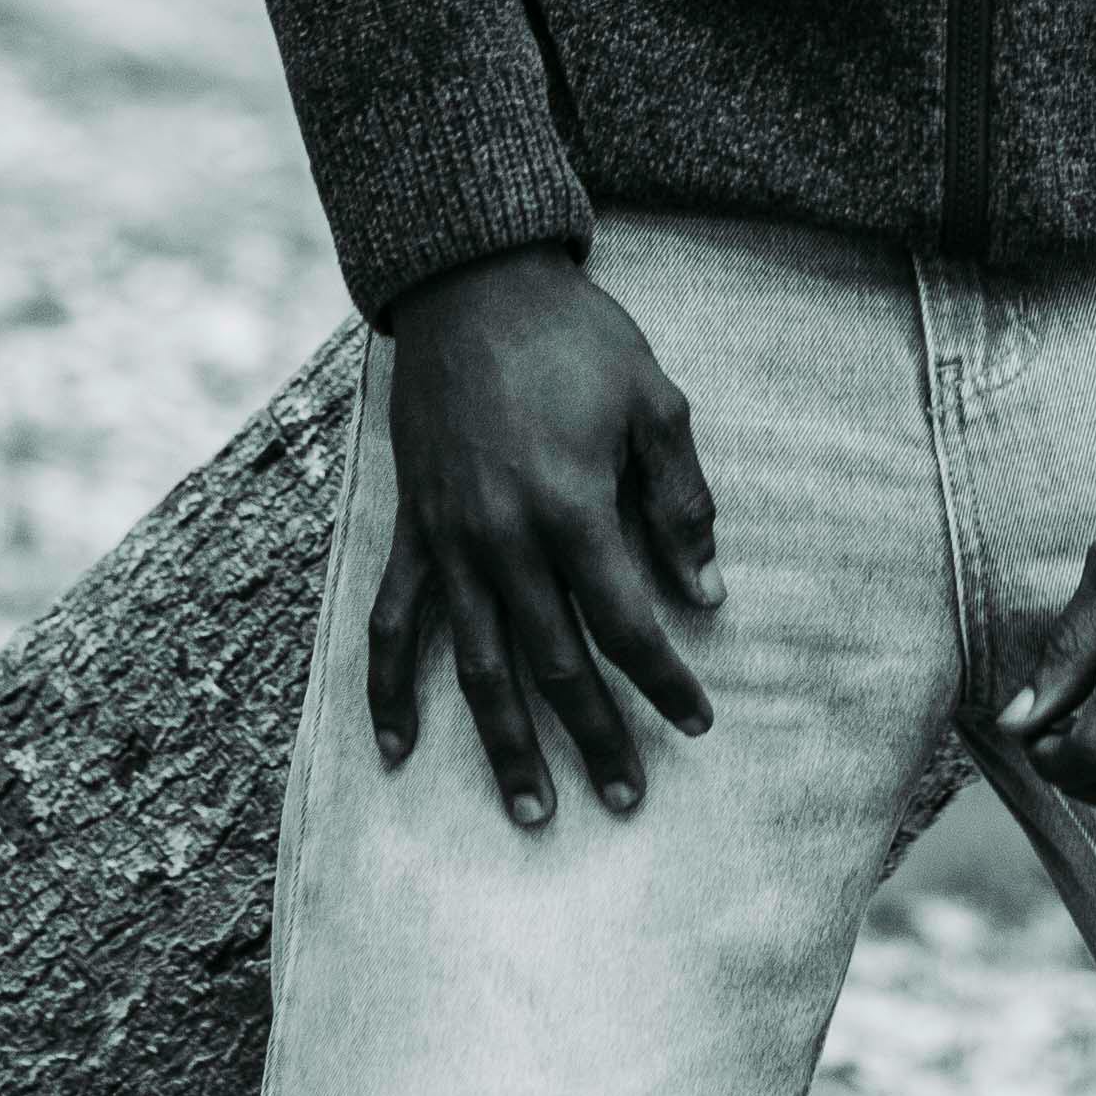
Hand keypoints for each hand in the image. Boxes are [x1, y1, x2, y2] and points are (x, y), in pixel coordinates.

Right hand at [370, 243, 719, 826]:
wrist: (471, 286)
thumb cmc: (574, 339)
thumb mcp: (655, 402)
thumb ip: (679, 501)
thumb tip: (706, 592)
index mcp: (571, 507)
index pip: (627, 623)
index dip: (664, 680)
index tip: (698, 723)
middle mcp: (504, 538)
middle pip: (555, 663)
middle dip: (594, 737)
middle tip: (625, 799)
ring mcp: (448, 539)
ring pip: (476, 665)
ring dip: (504, 742)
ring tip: (531, 809)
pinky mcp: (411, 529)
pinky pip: (394, 623)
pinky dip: (389, 690)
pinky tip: (398, 749)